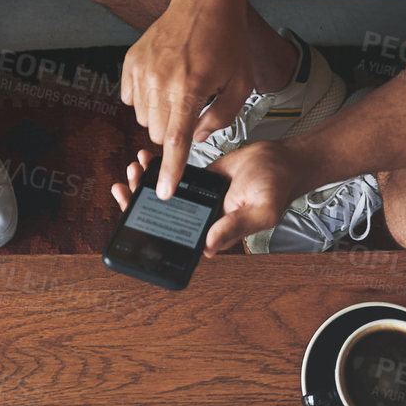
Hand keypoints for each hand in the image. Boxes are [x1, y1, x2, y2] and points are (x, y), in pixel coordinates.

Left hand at [110, 142, 312, 256]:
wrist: (281, 159)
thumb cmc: (277, 187)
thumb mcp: (260, 209)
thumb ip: (236, 226)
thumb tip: (210, 246)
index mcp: (214, 235)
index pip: (176, 242)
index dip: (151, 232)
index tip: (132, 214)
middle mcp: (202, 221)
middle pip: (162, 219)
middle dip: (138, 205)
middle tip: (125, 188)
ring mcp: (198, 201)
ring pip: (163, 198)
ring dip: (144, 185)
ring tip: (134, 169)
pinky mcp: (197, 182)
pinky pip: (171, 178)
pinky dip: (157, 169)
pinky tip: (147, 159)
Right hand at [120, 0, 252, 197]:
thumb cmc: (226, 39)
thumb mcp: (239, 84)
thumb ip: (220, 118)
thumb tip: (196, 137)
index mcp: (189, 89)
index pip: (175, 142)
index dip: (169, 171)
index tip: (163, 191)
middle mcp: (160, 81)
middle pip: (157, 134)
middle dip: (174, 131)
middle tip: (191, 110)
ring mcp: (141, 69)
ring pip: (142, 118)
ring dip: (159, 115)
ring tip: (179, 91)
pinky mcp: (130, 61)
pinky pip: (130, 98)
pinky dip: (145, 98)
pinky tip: (163, 81)